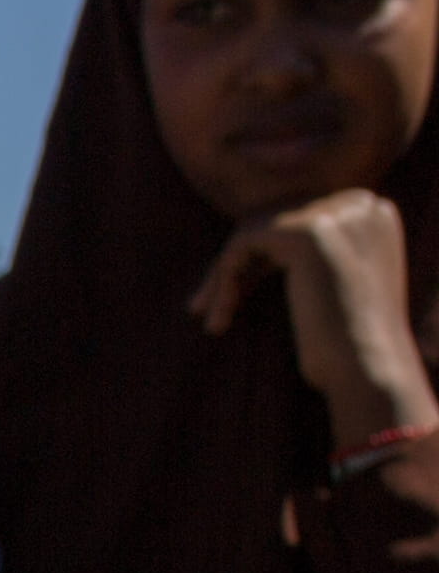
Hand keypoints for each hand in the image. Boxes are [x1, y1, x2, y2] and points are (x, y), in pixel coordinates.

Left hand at [197, 186, 438, 444]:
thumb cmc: (346, 345)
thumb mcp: (330, 288)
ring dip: (223, 279)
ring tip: (210, 322)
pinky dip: (222, 282)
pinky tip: (217, 320)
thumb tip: (254, 241)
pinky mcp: (307, 230)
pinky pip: (240, 246)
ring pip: (251, 234)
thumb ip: (307, 257)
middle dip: (235, 267)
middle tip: (201, 308)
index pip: (298, 221)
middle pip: (271, 224)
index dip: (259, 260)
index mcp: (372, 215)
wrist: (368, 367)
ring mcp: (336, 213)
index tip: (234, 296)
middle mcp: (360, 205)